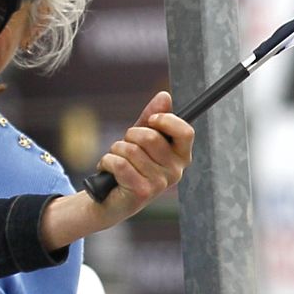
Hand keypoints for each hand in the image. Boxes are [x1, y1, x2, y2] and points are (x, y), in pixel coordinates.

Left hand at [39, 91, 191, 248]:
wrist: (110, 197)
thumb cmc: (129, 164)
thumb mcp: (141, 137)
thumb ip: (153, 116)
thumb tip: (165, 96)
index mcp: (181, 156)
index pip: (186, 132)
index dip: (166, 120)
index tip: (151, 120)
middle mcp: (176, 172)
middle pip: (151, 137)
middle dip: (131, 135)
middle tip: (126, 145)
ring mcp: (160, 184)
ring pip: (131, 150)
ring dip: (116, 150)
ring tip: (117, 162)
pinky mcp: (142, 193)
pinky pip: (119, 164)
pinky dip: (107, 162)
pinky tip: (109, 170)